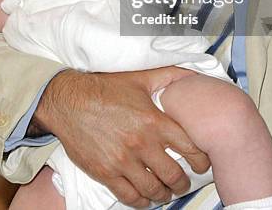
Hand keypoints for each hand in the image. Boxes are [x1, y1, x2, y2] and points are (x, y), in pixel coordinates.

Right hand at [34, 68, 209, 206]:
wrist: (70, 101)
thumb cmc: (106, 88)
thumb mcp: (141, 78)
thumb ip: (168, 76)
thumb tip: (192, 75)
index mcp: (154, 121)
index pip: (189, 148)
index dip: (200, 161)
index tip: (202, 165)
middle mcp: (141, 143)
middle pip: (174, 175)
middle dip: (183, 182)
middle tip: (184, 182)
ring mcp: (123, 161)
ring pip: (153, 189)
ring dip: (164, 194)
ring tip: (166, 191)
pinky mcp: (106, 173)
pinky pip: (129, 197)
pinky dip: (141, 202)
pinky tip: (145, 198)